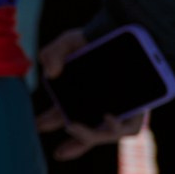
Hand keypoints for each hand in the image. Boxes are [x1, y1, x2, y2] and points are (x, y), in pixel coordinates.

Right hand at [35, 28, 143, 159]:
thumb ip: (51, 54)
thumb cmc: (93, 39)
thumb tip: (51, 74)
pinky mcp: (138, 110)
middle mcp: (99, 108)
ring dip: (89, 136)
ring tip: (73, 127)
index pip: (63, 118)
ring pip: (107, 135)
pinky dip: (116, 127)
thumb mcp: (68, 43)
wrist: (124, 31)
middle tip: (62, 135)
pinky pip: (129, 128)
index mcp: (79, 98)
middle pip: (89, 135)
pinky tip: (107, 116)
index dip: (49, 125)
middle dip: (75, 142)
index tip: (37, 127)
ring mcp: (119, 111)